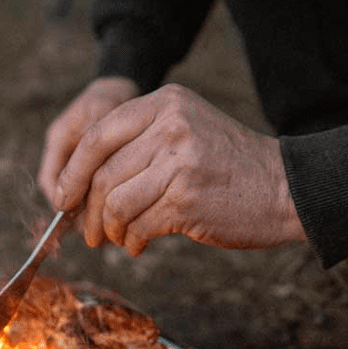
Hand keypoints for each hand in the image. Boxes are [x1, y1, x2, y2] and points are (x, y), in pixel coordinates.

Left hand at [53, 84, 305, 255]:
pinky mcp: (185, 200)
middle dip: (87, 210)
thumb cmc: (231, 168)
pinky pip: (138, 225)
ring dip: (110, 229)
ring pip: (116, 202)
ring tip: (118, 240)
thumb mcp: (187, 133)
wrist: (284, 188)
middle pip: (102, 173)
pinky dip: (132, 240)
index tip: (63, 197)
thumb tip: (84, 184)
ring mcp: (178, 163)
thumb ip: (141, 145)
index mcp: (165, 104)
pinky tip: (139, 245)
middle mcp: (169, 127)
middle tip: (88, 232)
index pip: (97, 135)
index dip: (73, 171)